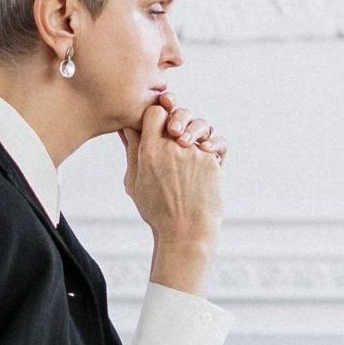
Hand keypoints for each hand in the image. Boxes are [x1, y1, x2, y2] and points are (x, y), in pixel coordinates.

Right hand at [120, 99, 223, 260]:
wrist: (187, 232)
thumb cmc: (158, 211)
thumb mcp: (135, 181)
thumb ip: (132, 151)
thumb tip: (127, 127)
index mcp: (149, 151)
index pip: (153, 112)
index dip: (156, 113)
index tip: (157, 123)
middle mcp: (172, 148)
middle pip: (177, 113)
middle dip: (177, 117)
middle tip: (176, 130)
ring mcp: (194, 153)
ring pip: (200, 125)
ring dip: (196, 130)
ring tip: (190, 145)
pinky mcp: (212, 162)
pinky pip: (217, 142)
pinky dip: (213, 145)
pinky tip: (206, 153)